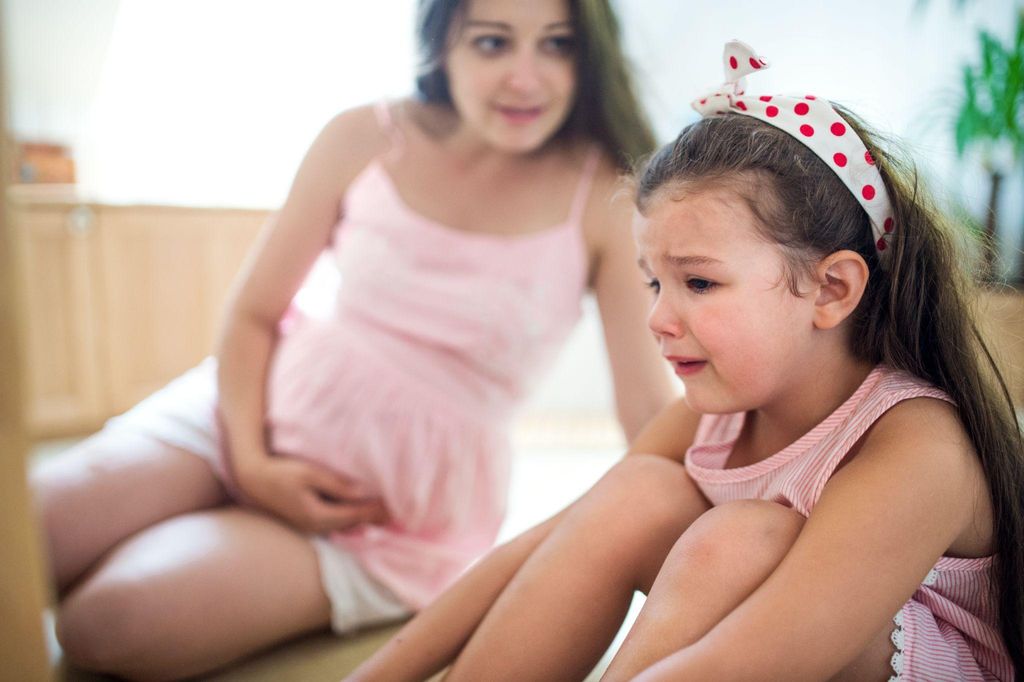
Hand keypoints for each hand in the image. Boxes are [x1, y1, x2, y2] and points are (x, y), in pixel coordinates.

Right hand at [234, 456, 389, 533]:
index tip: (395, 506)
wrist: (252, 478)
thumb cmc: (280, 472)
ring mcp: (308, 525)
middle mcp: (314, 526)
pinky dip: (349, 517)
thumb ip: (337, 484)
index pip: (354, 515)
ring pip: (343, 525)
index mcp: (317, 515)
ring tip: (382, 513)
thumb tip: (363, 492)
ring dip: (362, 519)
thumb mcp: (310, 474)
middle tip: (396, 513)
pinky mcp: (305, 520)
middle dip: (373, 518)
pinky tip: (358, 510)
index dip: (375, 511)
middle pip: (351, 524)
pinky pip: (334, 522)